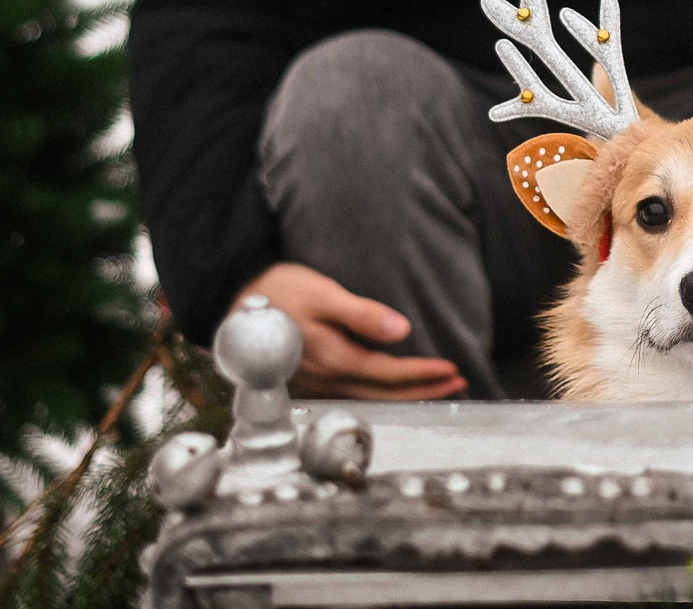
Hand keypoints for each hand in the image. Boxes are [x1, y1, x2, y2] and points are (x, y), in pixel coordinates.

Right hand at [232, 264, 465, 400]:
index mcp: (335, 359)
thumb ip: (362, 314)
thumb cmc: (278, 292)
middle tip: (459, 384)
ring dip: (407, 396)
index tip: (452, 369)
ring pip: (371, 399)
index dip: (423, 374)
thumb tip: (402, 331)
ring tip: (438, 389)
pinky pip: (355, 396)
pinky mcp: (311, 382)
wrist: (232, 306)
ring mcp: (318, 384)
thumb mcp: (322, 293)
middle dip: (425, 392)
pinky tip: (394, 390)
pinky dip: (383, 395)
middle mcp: (328, 379)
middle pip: (386, 395)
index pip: (390, 374)